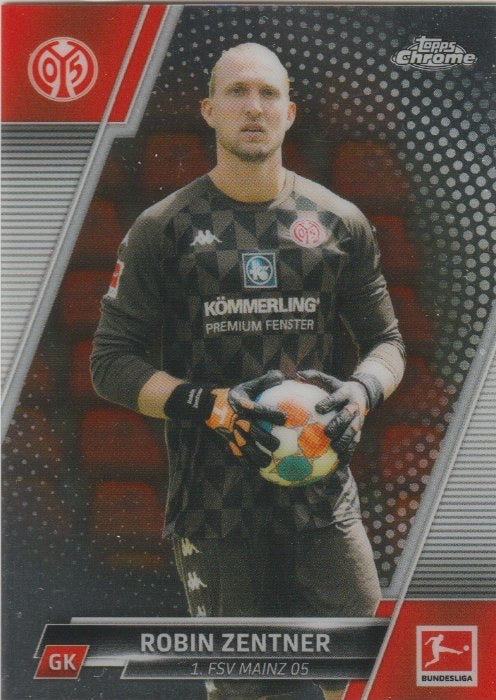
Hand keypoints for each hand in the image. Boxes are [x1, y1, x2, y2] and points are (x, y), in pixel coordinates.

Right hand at [165, 370, 285, 466]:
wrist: (206, 405)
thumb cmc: (231, 396)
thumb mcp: (246, 387)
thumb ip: (264, 382)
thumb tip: (282, 376)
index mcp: (244, 406)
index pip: (260, 410)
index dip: (272, 414)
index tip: (285, 418)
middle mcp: (238, 420)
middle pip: (254, 432)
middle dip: (266, 440)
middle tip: (278, 446)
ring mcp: (231, 432)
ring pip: (245, 447)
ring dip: (256, 456)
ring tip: (267, 462)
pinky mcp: (226, 441)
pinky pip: (235, 454)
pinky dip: (243, 462)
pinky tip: (253, 468)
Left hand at [296, 369, 368, 460]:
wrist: (363, 394)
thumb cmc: (338, 388)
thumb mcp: (330, 380)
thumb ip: (314, 376)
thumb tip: (296, 373)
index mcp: (346, 393)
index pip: (337, 396)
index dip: (329, 402)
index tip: (318, 408)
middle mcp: (354, 406)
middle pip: (348, 416)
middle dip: (339, 424)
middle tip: (327, 433)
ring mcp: (359, 419)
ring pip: (353, 431)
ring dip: (345, 440)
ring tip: (335, 449)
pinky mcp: (360, 431)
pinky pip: (355, 442)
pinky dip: (349, 452)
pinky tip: (340, 462)